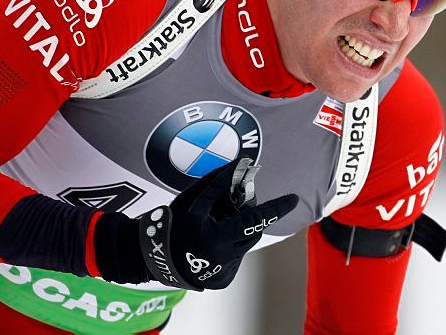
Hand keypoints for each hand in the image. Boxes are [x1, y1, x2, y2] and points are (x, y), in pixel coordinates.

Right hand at [94, 158, 297, 290]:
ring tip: (215, 224)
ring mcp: (224, 272)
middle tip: (233, 205)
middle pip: (251, 231)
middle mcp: (225, 259)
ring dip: (236, 232)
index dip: (276, 208)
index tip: (294, 199)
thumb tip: (242, 164)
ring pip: (244, 245)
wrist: (151, 256)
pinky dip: (229, 246)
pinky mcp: (222, 281)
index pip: (255, 219)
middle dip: (247, 216)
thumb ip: (219, 182)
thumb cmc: (171, 224)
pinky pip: (235, 258)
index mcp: (219, 238)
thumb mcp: (193, 200)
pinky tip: (210, 243)